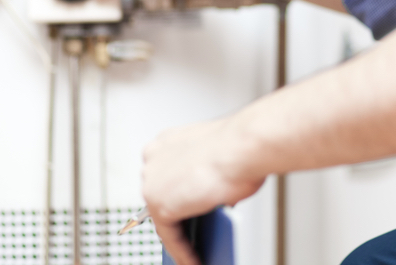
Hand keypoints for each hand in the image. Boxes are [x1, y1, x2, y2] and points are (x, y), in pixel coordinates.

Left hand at [142, 120, 263, 264]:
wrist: (243, 147)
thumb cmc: (240, 147)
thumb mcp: (220, 160)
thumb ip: (208, 178)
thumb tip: (213, 198)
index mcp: (167, 142)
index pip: (167, 175)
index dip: (177, 193)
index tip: (184, 208)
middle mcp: (155, 158)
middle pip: (162, 195)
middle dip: (177, 215)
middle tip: (192, 233)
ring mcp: (152, 181)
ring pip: (164, 218)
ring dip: (180, 236)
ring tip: (194, 252)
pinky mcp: (159, 205)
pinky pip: (169, 236)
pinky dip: (183, 251)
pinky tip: (195, 260)